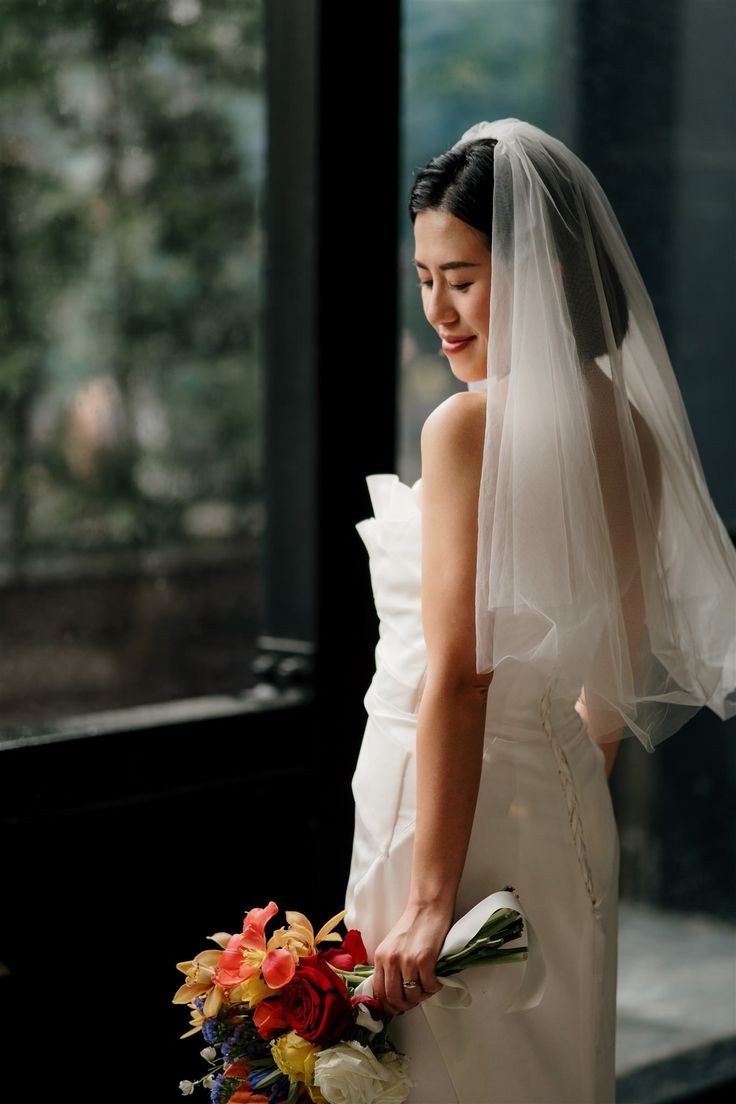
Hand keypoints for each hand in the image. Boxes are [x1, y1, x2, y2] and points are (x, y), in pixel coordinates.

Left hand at [372, 900, 452, 1016]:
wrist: (428, 907)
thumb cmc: (413, 925)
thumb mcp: (392, 945)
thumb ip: (389, 966)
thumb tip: (394, 992)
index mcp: (380, 957)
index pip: (378, 992)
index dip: (388, 1006)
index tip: (397, 1008)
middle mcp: (391, 960)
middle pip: (393, 998)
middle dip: (405, 1005)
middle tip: (414, 1002)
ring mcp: (407, 961)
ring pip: (412, 995)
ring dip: (422, 997)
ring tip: (427, 988)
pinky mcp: (424, 960)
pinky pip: (429, 986)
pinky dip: (434, 988)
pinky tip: (437, 981)